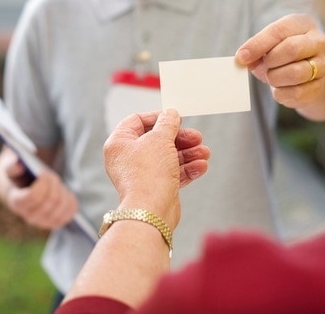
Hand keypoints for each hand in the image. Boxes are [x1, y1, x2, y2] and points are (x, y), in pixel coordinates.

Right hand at [0, 147, 78, 229]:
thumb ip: (12, 165)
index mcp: (17, 202)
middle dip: (54, 184)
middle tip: (52, 174)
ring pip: (61, 205)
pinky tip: (64, 192)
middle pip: (51, 199)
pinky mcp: (56, 222)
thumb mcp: (11, 168)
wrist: (22, 191)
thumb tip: (19, 165)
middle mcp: (29, 216)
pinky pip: (70, 211)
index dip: (42, 183)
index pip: (33, 197)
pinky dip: (70, 199)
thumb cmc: (18, 177)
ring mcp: (43, 222)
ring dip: (62, 190)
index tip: (43, 172)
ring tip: (57, 183)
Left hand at [103, 109, 209, 228]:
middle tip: (196, 137)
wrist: (151, 211)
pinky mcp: (154, 187)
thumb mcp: (160, 139)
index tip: (175, 118)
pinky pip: (172, 173)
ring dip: (188, 154)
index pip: (136, 121)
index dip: (158, 117)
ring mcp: (141, 174)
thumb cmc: (148, 174)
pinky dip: (187, 169)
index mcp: (119, 143)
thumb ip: (167, 123)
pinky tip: (201, 166)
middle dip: (180, 138)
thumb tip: (170, 114)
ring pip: (167, 157)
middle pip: (156, 140)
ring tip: (204, 153)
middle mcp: (127, 158)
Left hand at [236, 14, 324, 118]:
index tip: (241, 57)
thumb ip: (255, 48)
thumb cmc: (281, 53)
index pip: (278, 31)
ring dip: (275, 78)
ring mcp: (322, 65)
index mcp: (303, 23)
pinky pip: (297, 93)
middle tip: (263, 65)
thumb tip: (242, 58)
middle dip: (270, 61)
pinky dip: (281, 93)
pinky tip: (279, 88)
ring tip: (271, 76)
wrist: (306, 73)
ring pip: (296, 73)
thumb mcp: (268, 45)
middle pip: (292, 49)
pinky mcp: (319, 87)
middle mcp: (318, 42)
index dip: (258, 45)